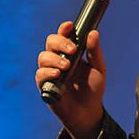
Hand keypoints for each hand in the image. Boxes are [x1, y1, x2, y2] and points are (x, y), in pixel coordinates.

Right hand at [36, 21, 105, 138]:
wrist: (89, 112)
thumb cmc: (93, 89)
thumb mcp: (98, 68)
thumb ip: (94, 52)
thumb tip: (93, 33)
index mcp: (70, 53)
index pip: (63, 35)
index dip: (64, 29)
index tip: (69, 26)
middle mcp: (58, 59)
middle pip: (50, 42)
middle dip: (60, 43)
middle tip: (73, 50)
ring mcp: (50, 72)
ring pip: (43, 57)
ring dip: (54, 59)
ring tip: (66, 67)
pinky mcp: (45, 86)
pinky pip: (40, 75)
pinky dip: (47, 73)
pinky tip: (58, 75)